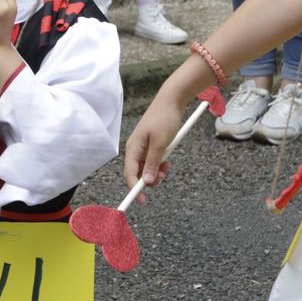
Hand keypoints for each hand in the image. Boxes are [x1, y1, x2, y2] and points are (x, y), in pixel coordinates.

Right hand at [122, 83, 193, 199]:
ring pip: (146, 167)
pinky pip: (153, 160)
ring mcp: (143, 146)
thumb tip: (146, 181)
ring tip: (168, 166)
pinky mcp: (150, 144)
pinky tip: (168, 160)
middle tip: (164, 176)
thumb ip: (153, 163)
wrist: (171, 100)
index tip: (142, 200)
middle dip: (149, 179)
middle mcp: (135, 148)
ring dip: (157, 171)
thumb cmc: (164, 119)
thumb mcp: (161, 143)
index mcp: (133, 148)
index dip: (135, 188)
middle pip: (137, 172)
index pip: (129, 173)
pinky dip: (160, 163)